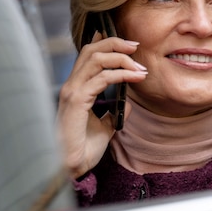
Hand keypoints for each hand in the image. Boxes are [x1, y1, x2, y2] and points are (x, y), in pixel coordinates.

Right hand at [57, 31, 147, 178]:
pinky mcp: (77, 100)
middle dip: (115, 43)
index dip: (105, 42)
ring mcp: (72, 91)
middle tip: (135, 46)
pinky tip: (135, 78)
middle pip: (91, 50)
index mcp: (76, 88)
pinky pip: (102, 78)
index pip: (88, 55)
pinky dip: (121, 74)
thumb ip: (113, 111)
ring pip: (96, 59)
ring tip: (139, 66)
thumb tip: (127, 101)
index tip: (127, 43)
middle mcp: (71, 85)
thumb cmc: (84, 149)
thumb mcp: (104, 126)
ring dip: (121, 58)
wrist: (72, 168)